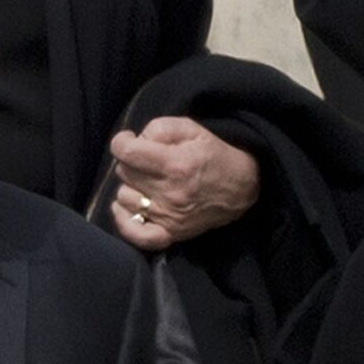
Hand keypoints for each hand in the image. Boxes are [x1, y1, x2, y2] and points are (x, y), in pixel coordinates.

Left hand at [108, 116, 260, 252]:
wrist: (242, 188)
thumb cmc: (214, 154)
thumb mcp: (192, 129)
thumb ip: (160, 128)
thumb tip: (136, 140)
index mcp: (174, 164)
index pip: (125, 152)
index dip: (122, 142)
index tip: (130, 140)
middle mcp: (169, 192)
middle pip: (124, 173)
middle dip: (132, 162)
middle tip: (147, 160)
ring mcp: (169, 216)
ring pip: (124, 198)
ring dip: (131, 186)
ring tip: (147, 182)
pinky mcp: (171, 233)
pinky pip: (136, 234)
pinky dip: (125, 222)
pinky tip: (124, 209)